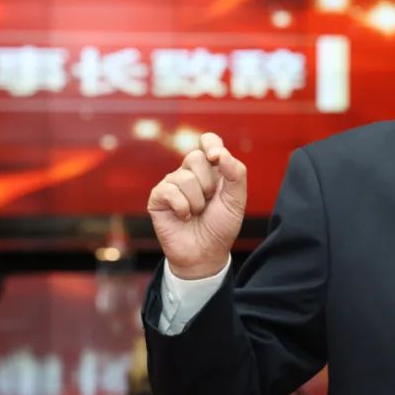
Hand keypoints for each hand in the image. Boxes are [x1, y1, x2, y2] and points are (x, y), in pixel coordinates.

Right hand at [147, 133, 246, 279]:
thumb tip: (221, 153)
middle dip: (208, 184)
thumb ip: (236, 173)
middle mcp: (190, 173)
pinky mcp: (158, 197)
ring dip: (197, 202)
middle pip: (195, 157)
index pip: (208, 141)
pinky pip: (170, 191)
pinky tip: (184, 217)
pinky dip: (182, 208)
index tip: (216, 157)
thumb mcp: (237, 200)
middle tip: (210, 201)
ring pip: (184, 177)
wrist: (206, 253)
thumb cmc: (221, 226)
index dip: (211, 143)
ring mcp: (172, 184)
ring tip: (197, 213)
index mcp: (211, 169)